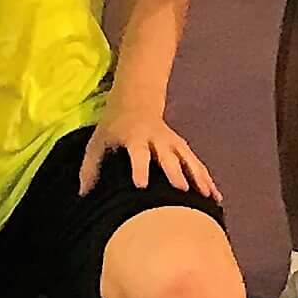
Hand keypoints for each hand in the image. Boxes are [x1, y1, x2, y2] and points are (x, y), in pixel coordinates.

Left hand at [80, 105, 215, 202]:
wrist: (136, 100)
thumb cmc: (114, 127)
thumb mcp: (97, 142)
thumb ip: (90, 168)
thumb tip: (82, 195)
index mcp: (134, 137)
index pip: (138, 153)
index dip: (140, 167)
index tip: (142, 185)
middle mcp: (156, 139)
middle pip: (167, 156)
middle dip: (175, 172)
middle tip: (181, 191)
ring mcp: (172, 142)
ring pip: (187, 159)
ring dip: (197, 177)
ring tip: (205, 197)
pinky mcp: (181, 147)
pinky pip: (196, 164)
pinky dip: (206, 180)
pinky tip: (215, 198)